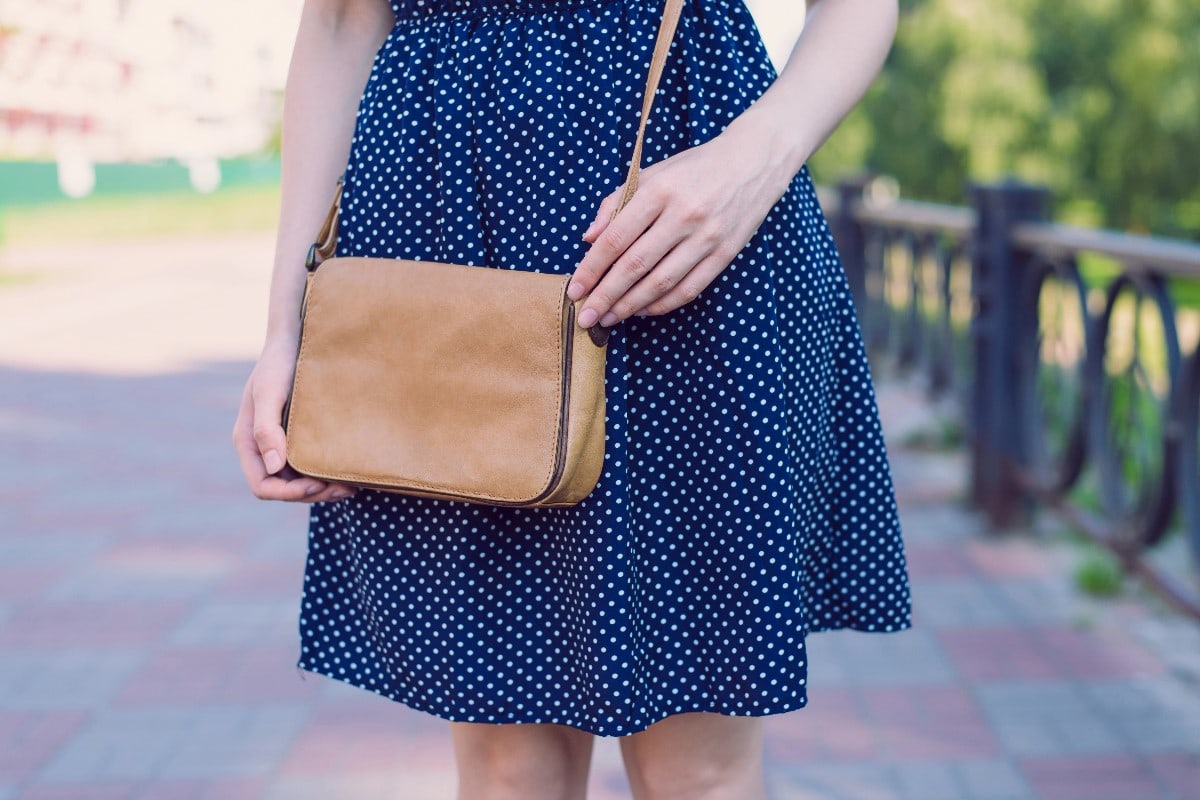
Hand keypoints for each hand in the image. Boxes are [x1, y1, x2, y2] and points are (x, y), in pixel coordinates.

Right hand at [231, 338, 357, 502]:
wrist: (293, 340)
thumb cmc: (278, 363)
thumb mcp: (270, 392)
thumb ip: (266, 429)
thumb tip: (274, 467)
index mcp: (248, 441)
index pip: (263, 486)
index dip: (289, 493)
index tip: (317, 484)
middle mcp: (262, 448)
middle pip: (283, 489)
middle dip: (312, 494)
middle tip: (345, 489)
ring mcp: (279, 444)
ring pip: (297, 481)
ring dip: (322, 488)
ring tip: (351, 485)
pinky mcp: (296, 437)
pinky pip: (308, 466)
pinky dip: (326, 474)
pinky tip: (347, 470)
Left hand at [568, 120, 795, 326]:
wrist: (753, 161)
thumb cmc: (694, 168)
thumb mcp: (652, 173)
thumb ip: (616, 203)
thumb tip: (588, 239)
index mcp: (659, 191)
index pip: (616, 238)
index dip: (592, 268)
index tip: (575, 290)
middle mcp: (683, 215)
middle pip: (635, 265)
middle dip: (606, 295)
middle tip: (586, 316)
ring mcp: (707, 236)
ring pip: (661, 282)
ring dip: (631, 306)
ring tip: (609, 318)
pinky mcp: (725, 253)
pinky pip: (689, 288)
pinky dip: (662, 304)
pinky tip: (642, 310)